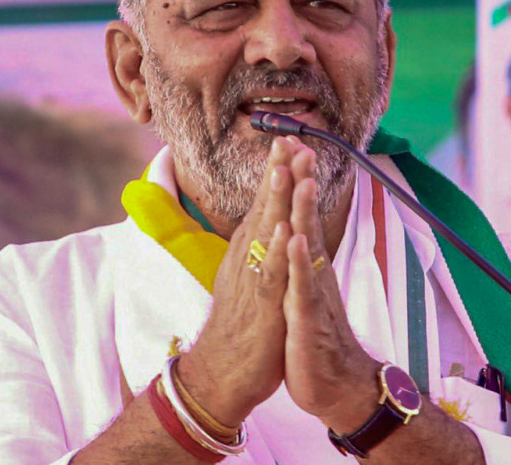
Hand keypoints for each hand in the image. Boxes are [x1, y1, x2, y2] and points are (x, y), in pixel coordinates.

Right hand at [176, 136, 301, 425]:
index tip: (288, 142)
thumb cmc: (242, 326)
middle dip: (279, 172)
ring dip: (276, 199)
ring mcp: (254, 278)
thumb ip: (259, 250)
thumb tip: (270, 223)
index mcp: (250, 251)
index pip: (265, 203)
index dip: (278, 173)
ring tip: (285, 167)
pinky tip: (287, 229)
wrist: (222, 372)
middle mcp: (249, 258)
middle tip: (289, 138)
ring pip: (266, 232)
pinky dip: (279, 250)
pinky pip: (271, 273)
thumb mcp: (251, 278)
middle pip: (265, 207)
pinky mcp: (262, 304)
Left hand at [281, 146, 380, 430]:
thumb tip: (298, 232)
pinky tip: (295, 240)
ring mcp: (312, 295)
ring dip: (305, 212)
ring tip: (302, 177)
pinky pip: (303, 287)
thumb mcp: (303, 294)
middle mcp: (313, 275)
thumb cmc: (315, 340)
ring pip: (308, 247)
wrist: (338, 388)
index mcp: (308, 268)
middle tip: (300, 143)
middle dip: (302, 181)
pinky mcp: (307, 320)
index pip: (300, 216)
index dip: (295, 182)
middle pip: (307, 220)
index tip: (289, 145)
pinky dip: (299, 263)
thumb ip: (302, 263)